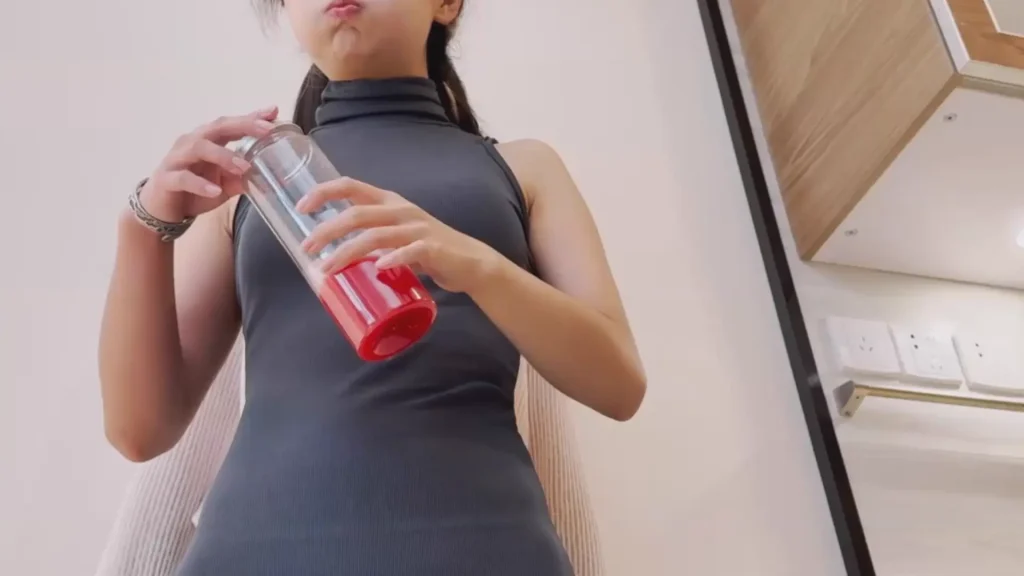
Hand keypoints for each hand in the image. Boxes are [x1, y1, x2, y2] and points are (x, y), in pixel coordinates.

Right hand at [138, 107, 279, 221]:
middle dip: (243, 126)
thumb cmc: (193, 190)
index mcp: (208, 140)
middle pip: (217, 127)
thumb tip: (273, 177)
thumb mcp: (224, 184)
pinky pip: (184, 178)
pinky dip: (200, 184)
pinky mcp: (167, 178)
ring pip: (199, 148)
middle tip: (266, 131)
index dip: (252, 117)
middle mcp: (192, 142)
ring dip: (224, 156)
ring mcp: (177, 158)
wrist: (161, 209)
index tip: (274, 112)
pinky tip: (215, 191)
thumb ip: (244, 177)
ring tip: (244, 168)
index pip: (231, 124)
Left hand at [296, 177, 503, 293]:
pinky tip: (379, 267)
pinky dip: (394, 258)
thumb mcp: (395, 233)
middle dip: (327, 230)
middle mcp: (401, 210)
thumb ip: (370, 235)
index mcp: (389, 202)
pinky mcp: (433, 248)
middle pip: (357, 214)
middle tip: (307, 249)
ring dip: (348, 252)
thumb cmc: (427, 248)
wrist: (468, 261)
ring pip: (376, 236)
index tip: (301, 207)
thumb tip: (333, 249)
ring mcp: (417, 228)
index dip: (323, 192)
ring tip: (329, 269)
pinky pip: (411, 251)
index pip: (351, 186)